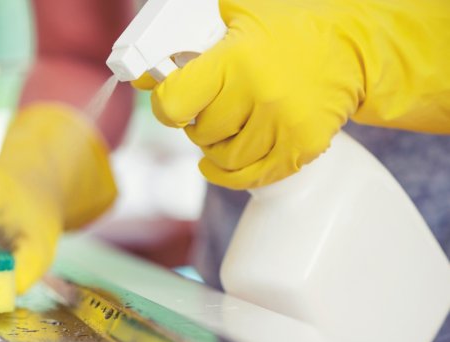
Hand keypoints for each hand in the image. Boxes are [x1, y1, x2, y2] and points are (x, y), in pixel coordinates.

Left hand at [142, 0, 449, 188]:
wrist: (349, 46)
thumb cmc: (285, 27)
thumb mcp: (234, 14)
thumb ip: (183, 40)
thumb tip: (138, 78)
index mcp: (237, 58)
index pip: (173, 104)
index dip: (167, 104)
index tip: (174, 99)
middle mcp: (261, 95)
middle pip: (200, 133)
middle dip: (198, 120)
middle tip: (211, 105)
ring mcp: (284, 125)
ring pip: (223, 158)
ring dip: (217, 145)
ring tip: (229, 123)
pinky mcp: (302, 147)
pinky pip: (250, 178)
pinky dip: (230, 173)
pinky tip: (221, 161)